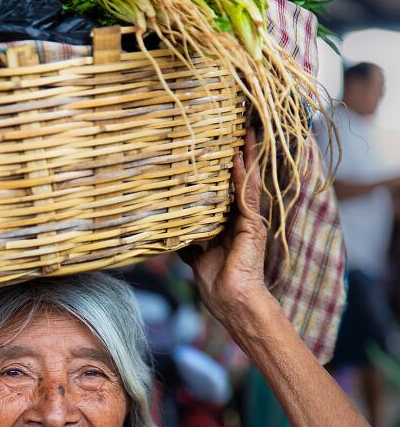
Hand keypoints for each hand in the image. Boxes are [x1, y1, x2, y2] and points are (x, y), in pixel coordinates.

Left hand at [180, 128, 269, 325]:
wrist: (232, 301)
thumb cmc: (216, 285)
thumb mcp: (197, 258)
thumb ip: (190, 242)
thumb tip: (174, 232)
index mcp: (230, 225)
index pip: (226, 191)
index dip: (223, 170)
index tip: (219, 147)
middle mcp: (242, 219)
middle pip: (239, 180)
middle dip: (239, 154)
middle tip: (238, 125)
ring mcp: (249, 221)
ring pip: (247, 182)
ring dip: (247, 156)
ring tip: (246, 129)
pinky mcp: (252, 226)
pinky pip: (247, 195)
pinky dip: (243, 175)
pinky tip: (239, 156)